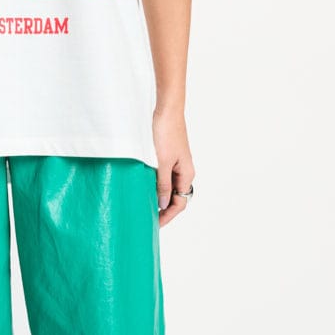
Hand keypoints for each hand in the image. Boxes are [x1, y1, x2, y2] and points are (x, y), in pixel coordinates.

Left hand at [152, 104, 194, 228]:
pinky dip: (158, 186)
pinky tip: (148, 189)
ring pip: (171, 188)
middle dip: (165, 210)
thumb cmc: (166, 133)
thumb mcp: (163, 162)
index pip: (180, 203)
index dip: (168, 216)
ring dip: (161, 199)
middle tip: (150, 220)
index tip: (155, 224)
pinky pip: (166, 178)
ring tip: (147, 207)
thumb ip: (163, 184)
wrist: (167, 110)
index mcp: (186, 174)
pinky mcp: (170, 158)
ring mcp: (178, 165)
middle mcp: (185, 171)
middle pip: (177, 198)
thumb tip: (163, 204)